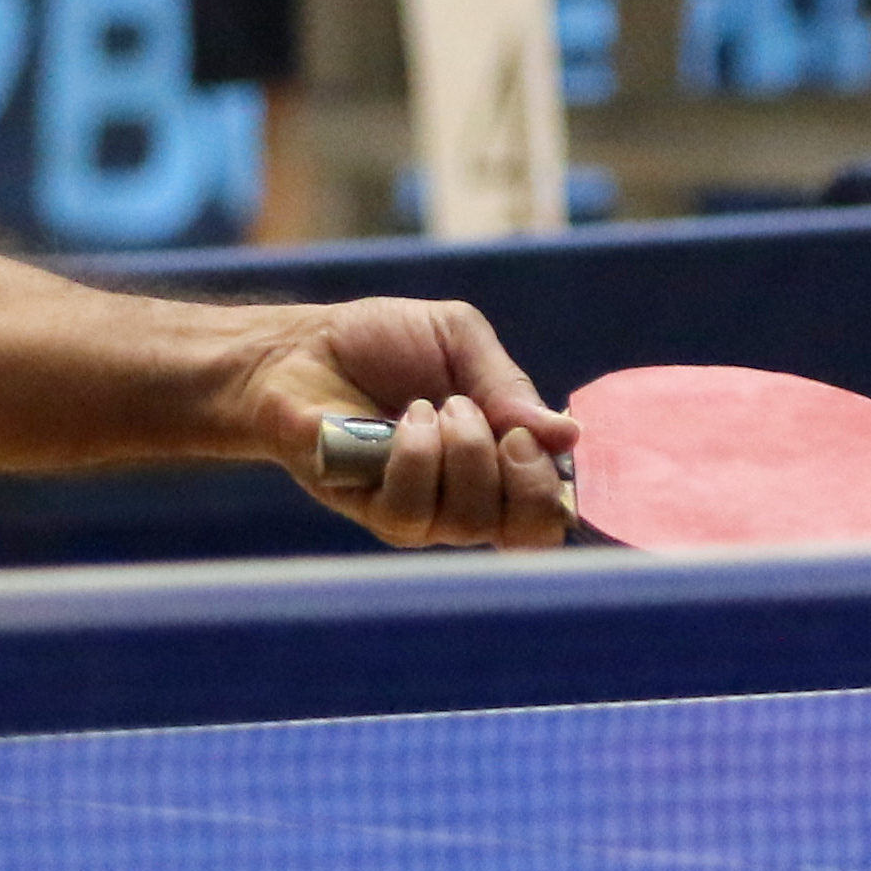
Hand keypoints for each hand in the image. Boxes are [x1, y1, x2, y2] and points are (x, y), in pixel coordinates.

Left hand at [243, 295, 579, 549]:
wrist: (301, 348)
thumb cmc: (380, 343)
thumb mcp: (459, 338)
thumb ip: (510, 386)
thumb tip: (568, 437)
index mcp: (499, 459)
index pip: (550, 509)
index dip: (553, 482)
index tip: (531, 434)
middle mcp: (469, 496)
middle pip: (529, 532)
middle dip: (524, 476)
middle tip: (500, 428)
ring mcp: (424, 511)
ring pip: (472, 521)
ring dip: (463, 452)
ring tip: (432, 406)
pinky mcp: (376, 514)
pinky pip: (414, 512)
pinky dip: (416, 456)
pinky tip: (402, 421)